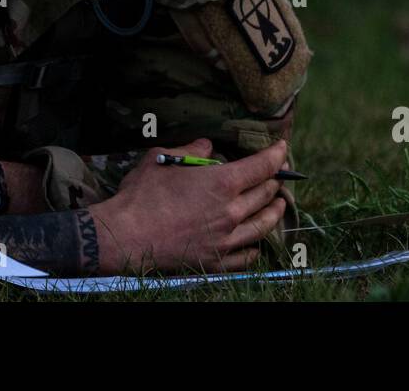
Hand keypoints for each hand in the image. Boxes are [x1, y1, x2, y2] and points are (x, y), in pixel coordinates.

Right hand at [87, 138, 287, 274]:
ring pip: (263, 225)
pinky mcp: (215, 261)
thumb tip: (206, 146)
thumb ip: (190, 150)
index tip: (282, 149)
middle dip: (275, 181)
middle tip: (277, 175)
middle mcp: (231, 211)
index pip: (262, 166)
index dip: (277, 154)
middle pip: (265, 194)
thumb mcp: (163, 158)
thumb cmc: (142, 194)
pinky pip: (246, 257)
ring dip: (274, 212)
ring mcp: (225, 239)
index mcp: (222, 183)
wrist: (126, 236)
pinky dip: (255, 248)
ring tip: (279, 204)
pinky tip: (256, 243)